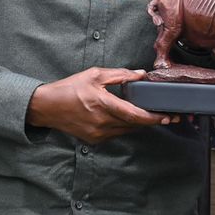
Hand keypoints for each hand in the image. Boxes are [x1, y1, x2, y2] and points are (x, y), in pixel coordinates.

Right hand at [27, 67, 168, 144]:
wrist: (46, 107)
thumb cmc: (69, 88)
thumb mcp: (95, 75)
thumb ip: (120, 75)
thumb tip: (140, 74)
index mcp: (103, 105)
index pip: (134, 115)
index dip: (153, 117)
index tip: (167, 116)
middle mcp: (102, 123)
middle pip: (134, 125)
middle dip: (152, 120)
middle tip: (168, 115)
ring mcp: (98, 134)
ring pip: (126, 131)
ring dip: (138, 124)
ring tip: (150, 114)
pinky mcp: (94, 140)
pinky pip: (116, 134)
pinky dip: (125, 126)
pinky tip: (127, 118)